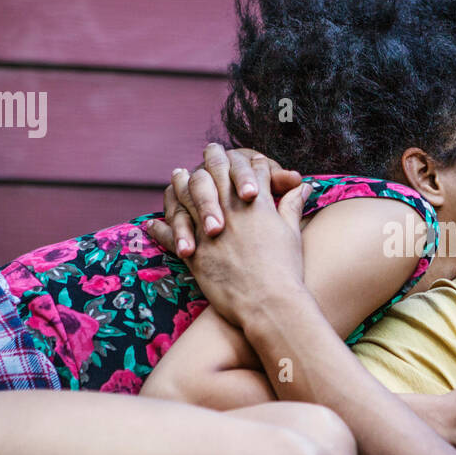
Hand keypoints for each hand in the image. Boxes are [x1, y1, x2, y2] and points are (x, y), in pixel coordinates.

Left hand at [156, 143, 310, 327]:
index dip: (248, 160)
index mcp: (258, 204)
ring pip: (189, 195)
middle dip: (215, 158)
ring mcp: (209, 229)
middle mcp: (231, 210)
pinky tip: (152, 223)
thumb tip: (303, 185)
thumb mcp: (292, 233)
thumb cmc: (287, 270)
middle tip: (210, 151)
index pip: (252, 169)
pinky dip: (160, 229)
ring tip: (177, 175)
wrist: (269, 303)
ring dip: (182, 182)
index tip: (243, 156)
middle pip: (218, 172)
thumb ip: (292, 205)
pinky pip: (170, 235)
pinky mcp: (195, 252)